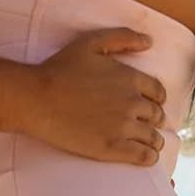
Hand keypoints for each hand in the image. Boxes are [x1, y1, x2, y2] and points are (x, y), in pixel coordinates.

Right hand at [21, 29, 167, 165]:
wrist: (36, 99)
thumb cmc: (59, 69)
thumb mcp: (91, 43)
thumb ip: (122, 38)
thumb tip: (149, 41)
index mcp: (130, 78)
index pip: (158, 93)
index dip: (156, 99)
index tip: (149, 105)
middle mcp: (132, 102)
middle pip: (156, 116)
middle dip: (153, 120)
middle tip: (145, 124)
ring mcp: (123, 127)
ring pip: (153, 137)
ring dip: (154, 140)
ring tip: (149, 144)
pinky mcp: (112, 147)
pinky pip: (143, 156)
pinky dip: (149, 157)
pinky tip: (146, 157)